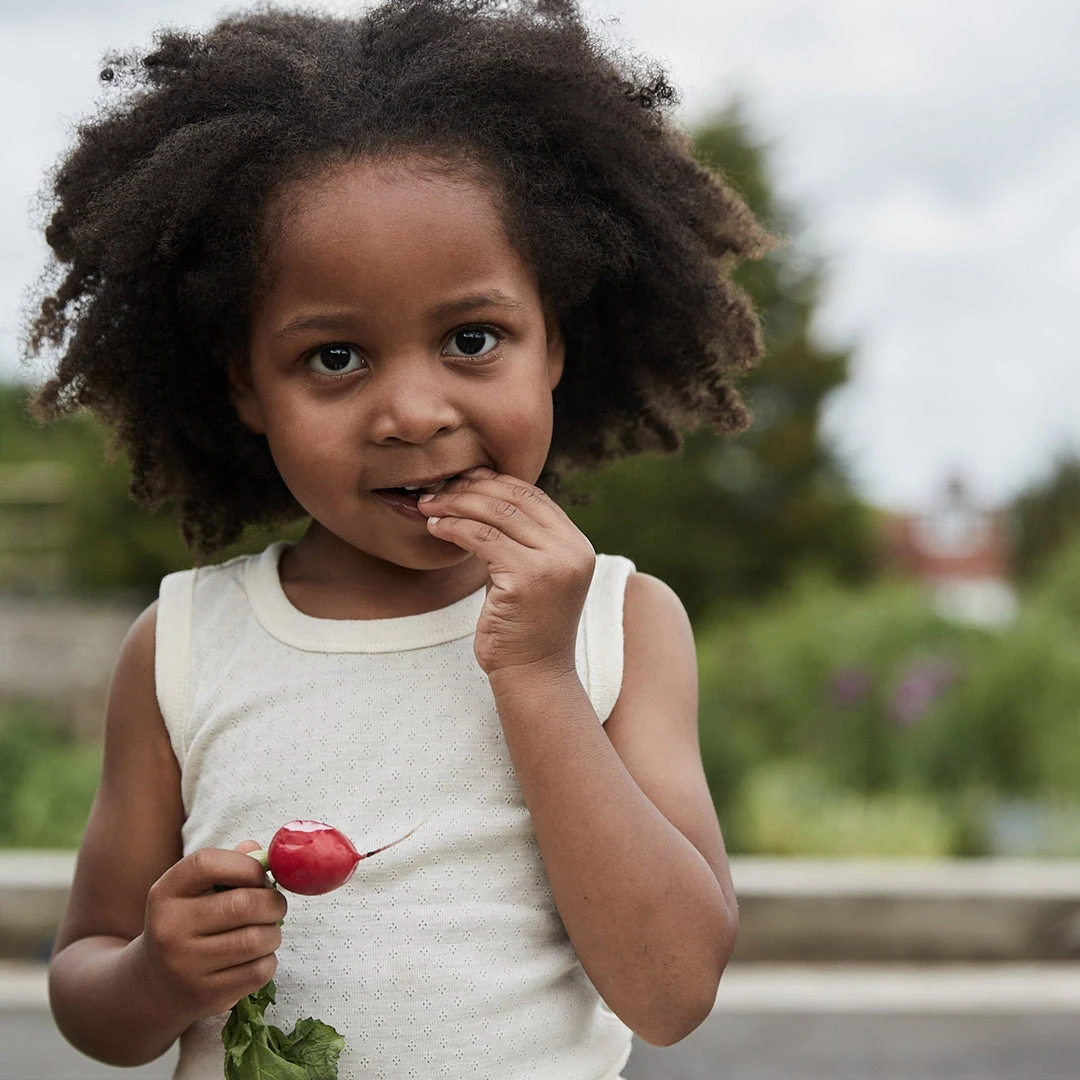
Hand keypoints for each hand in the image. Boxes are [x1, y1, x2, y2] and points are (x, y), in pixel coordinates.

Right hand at [133, 842, 287, 1022]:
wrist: (152, 984)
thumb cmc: (186, 923)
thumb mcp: (192, 891)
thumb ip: (227, 865)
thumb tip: (263, 853)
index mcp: (166, 893)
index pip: (207, 863)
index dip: (246, 865)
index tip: (260, 876)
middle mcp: (170, 929)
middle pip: (243, 904)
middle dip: (273, 902)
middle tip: (276, 905)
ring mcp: (186, 966)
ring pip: (256, 940)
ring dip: (274, 933)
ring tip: (267, 931)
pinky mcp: (205, 995)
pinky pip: (258, 971)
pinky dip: (268, 960)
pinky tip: (256, 957)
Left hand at [421, 467, 594, 675]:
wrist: (533, 676)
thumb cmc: (523, 629)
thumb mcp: (530, 575)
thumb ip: (520, 540)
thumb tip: (482, 497)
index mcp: (577, 544)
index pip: (533, 496)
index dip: (494, 482)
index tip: (461, 480)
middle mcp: (573, 549)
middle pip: (515, 499)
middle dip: (470, 488)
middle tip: (437, 489)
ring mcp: (554, 563)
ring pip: (496, 514)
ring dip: (456, 504)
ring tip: (429, 505)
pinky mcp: (529, 578)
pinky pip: (482, 538)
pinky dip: (453, 528)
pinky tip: (435, 527)